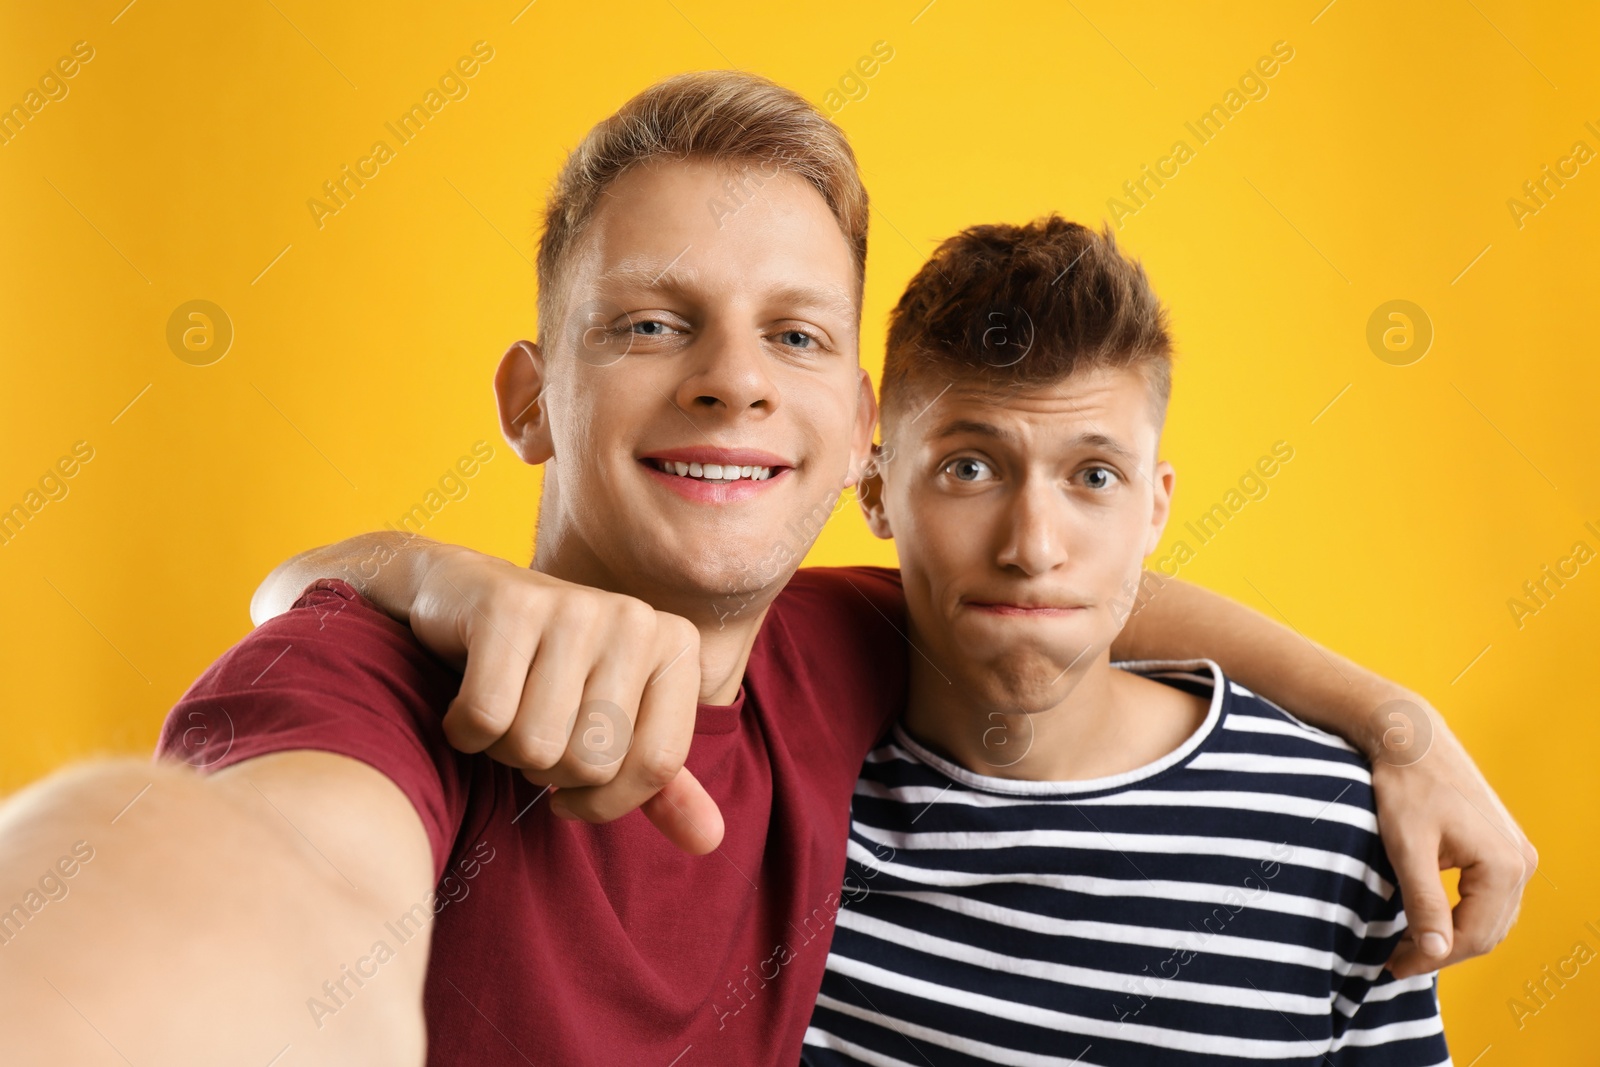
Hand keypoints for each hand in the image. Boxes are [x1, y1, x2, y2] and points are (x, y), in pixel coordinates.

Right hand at [409, 545, 721, 854]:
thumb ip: (657, 782)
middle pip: (594, 762)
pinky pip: (486, 717)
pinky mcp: (509, 606)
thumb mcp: (613, 723)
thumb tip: (710, 841)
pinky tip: (466, 707)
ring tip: (505, 715)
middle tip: (533, 735)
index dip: (606, 802)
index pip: (658, 764)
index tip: (572, 794)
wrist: (465, 596)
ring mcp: (575, 606)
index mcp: (675, 646)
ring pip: (537, 744)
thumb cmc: (547, 672)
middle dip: (548, 772)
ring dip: (504, 751)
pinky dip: (465, 733)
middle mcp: (636, 618)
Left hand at [1372, 697, 1536, 977]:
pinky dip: (1460, 916)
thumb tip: (1436, 955)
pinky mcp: (1503, 849)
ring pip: (1489, 919)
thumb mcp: (1407, 848)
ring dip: (1452, 938)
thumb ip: (1423, 903)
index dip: (1432, 959)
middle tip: (1394, 961)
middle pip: (1486, 932)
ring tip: (1406, 946)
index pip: (1472, 936)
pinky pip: (1487, 899)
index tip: (1392, 967)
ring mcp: (1517, 855)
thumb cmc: (1406, 787)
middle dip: (1442, 952)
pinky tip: (1426, 920)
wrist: (1412, 739)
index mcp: (1506, 865)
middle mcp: (1522, 863)